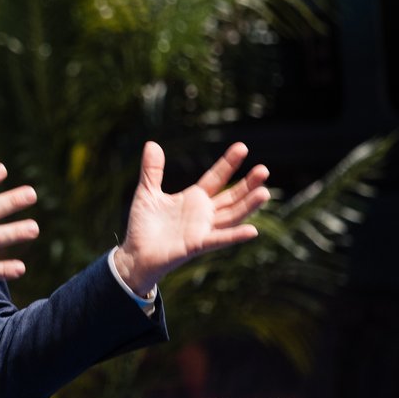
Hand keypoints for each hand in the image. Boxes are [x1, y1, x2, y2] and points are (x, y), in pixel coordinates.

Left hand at [114, 142, 269, 294]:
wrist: (135, 254)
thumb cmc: (144, 226)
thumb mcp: (147, 192)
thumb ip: (152, 170)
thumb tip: (152, 143)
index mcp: (194, 199)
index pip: (216, 178)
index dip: (228, 164)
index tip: (242, 147)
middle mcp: (203, 214)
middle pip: (231, 197)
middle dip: (247, 184)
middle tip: (263, 170)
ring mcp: (203, 230)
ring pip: (231, 216)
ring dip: (248, 206)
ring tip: (264, 193)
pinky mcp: (197, 245)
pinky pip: (219, 240)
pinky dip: (235, 236)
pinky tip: (252, 230)